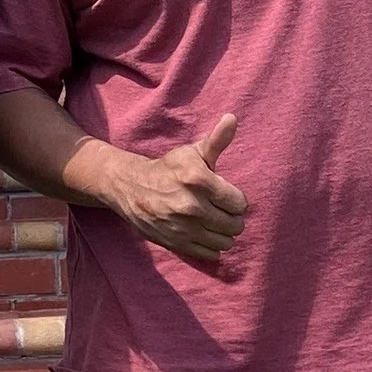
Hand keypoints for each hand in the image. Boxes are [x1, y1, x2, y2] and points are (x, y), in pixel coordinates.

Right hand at [96, 112, 247, 267]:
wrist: (131, 188)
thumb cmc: (168, 169)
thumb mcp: (191, 153)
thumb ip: (217, 140)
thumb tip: (232, 118)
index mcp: (198, 180)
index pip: (239, 203)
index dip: (236, 199)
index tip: (227, 196)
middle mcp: (192, 206)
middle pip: (235, 224)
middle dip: (233, 217)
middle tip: (222, 210)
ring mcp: (184, 228)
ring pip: (226, 241)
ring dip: (224, 233)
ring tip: (215, 222)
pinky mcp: (177, 244)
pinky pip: (211, 253)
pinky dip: (212, 245)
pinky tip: (204, 233)